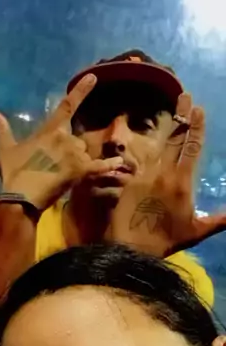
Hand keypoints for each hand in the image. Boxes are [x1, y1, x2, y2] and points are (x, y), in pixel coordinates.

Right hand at [0, 74, 123, 211]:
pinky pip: (99, 166)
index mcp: (50, 130)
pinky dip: (109, 165)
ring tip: (62, 176)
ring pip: (84, 153)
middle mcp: (66, 138)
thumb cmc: (13, 172)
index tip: (93, 78)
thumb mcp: (3, 149)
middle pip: (76, 139)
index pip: (67, 105)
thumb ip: (1, 129)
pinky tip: (118, 163)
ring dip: (79, 161)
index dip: (81, 91)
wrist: (22, 197)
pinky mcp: (81, 172)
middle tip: (53, 167)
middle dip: (69, 150)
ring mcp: (75, 155)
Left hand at [109, 94, 225, 255]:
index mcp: (181, 181)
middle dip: (181, 117)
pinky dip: (146, 150)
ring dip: (165, 130)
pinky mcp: (129, 182)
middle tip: (185, 96)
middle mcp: (163, 173)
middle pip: (174, 140)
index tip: (198, 109)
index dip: (196, 128)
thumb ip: (219, 220)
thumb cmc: (165, 241)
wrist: (131, 249)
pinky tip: (149, 143)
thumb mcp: (197, 231)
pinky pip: (140, 162)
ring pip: (157, 147)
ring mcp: (144, 176)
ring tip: (171, 114)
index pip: (191, 147)